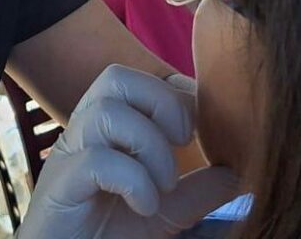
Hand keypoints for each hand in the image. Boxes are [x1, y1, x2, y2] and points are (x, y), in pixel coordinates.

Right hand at [17, 65, 240, 238]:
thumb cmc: (110, 231)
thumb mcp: (167, 209)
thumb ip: (200, 190)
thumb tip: (240, 171)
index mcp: (107, 125)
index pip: (137, 78)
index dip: (174, 94)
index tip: (195, 132)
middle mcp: (84, 130)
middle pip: (116, 77)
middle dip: (161, 103)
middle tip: (183, 142)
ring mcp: (69, 154)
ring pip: (107, 113)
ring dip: (149, 148)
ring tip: (163, 187)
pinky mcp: (60, 185)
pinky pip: (97, 160)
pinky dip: (134, 181)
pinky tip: (145, 206)